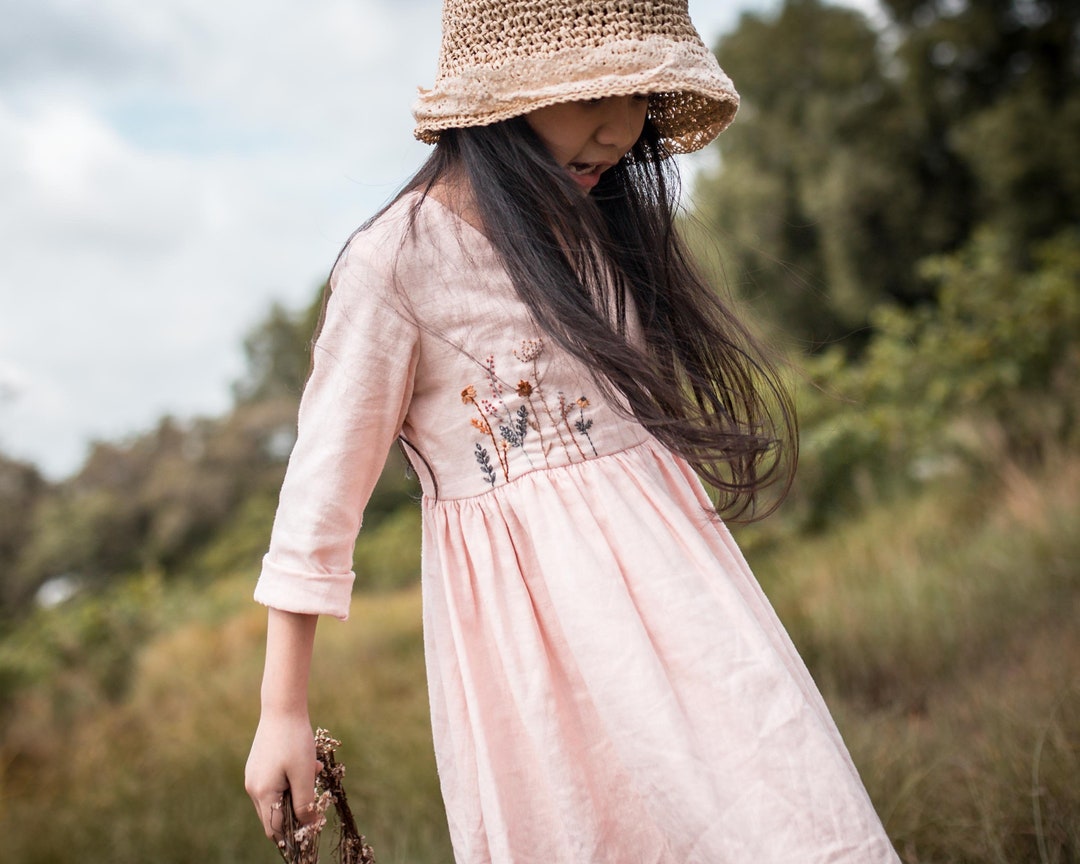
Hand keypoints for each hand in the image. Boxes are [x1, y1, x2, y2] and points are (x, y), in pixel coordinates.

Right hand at [245, 708, 321, 840]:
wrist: (282, 708)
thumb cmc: (295, 741)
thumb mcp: (304, 775)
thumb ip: (304, 804)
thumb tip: (307, 827)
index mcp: (263, 793)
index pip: (275, 829)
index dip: (295, 833)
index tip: (315, 825)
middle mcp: (253, 788)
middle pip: (275, 816)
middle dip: (298, 810)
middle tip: (318, 795)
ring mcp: (253, 777)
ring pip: (277, 798)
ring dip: (297, 792)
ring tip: (313, 771)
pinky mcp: (258, 766)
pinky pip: (275, 784)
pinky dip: (292, 780)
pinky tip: (307, 763)